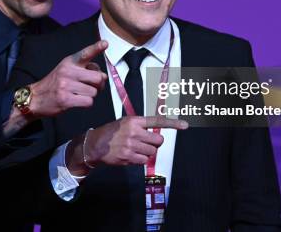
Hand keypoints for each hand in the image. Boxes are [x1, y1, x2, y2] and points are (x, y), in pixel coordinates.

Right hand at [28, 40, 108, 117]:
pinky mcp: (66, 100)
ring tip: (80, 94)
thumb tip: (103, 76)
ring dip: (90, 95)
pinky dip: (86, 103)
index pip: (85, 53)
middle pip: (98, 77)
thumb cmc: (55, 84)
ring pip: (94, 92)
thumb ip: (84, 69)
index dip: (96, 48)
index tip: (105, 43)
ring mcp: (66, 86)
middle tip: (92, 87)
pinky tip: (77, 101)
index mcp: (69, 62)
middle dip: (99, 85)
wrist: (35, 97)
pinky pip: (88, 102)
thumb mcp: (66, 70)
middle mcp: (68, 72)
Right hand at [66, 116, 188, 175]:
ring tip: (135, 149)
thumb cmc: (111, 133)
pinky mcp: (128, 156)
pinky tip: (131, 155)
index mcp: (134, 121)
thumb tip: (155, 133)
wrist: (95, 144)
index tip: (185, 125)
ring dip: (147, 152)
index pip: (157, 121)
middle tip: (146, 143)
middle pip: (158, 140)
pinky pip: (144, 161)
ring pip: (152, 152)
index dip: (173, 123)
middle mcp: (134, 132)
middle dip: (155, 143)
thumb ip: (140, 126)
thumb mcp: (124, 122)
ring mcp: (131, 145)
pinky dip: (140, 160)